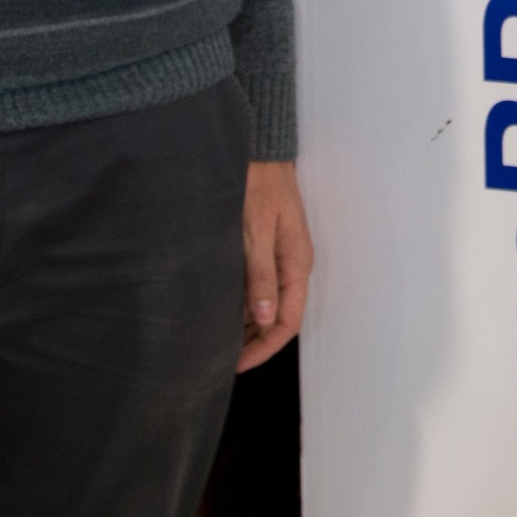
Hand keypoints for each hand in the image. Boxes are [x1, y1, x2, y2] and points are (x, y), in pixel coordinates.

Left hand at [238, 158, 312, 371]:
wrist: (261, 152)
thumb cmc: (259, 185)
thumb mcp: (256, 231)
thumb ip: (261, 274)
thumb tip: (265, 317)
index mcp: (296, 264)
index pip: (287, 322)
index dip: (264, 348)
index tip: (237, 364)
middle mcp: (293, 265)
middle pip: (280, 318)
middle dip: (255, 342)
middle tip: (223, 358)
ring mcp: (283, 257)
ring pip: (270, 305)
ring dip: (249, 325)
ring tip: (220, 340)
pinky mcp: (270, 248)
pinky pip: (263, 287)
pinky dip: (246, 304)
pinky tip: (225, 309)